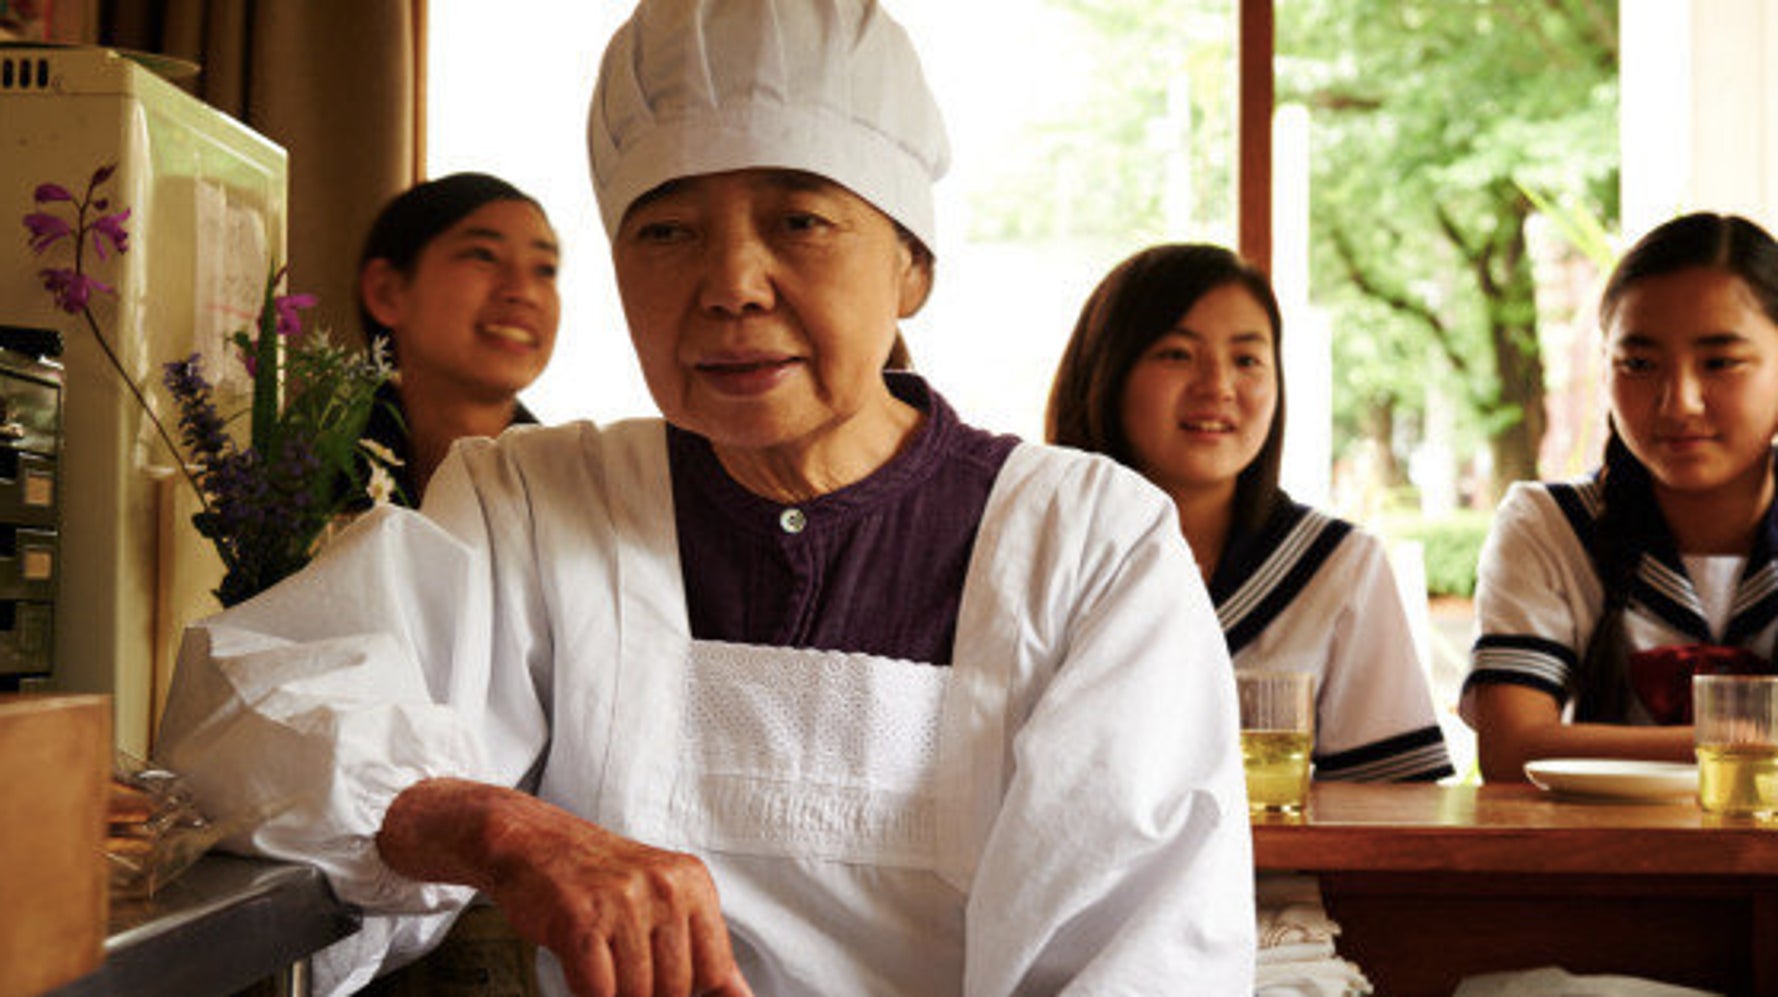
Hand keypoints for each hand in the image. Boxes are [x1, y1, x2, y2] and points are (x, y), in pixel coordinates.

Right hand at [488, 816, 752, 996]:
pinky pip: (598, 992)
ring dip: (616, 994)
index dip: (692, 993)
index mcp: (692, 882)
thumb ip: (703, 947)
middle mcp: (664, 887)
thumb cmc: (599, 876)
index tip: (668, 990)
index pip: (715, 970)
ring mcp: (623, 902)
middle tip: (623, 971)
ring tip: (603, 966)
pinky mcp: (581, 921)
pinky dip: (590, 995)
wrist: (534, 842)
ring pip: (636, 994)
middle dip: (648, 995)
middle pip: (676, 989)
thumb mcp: (663, 897)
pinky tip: (584, 975)